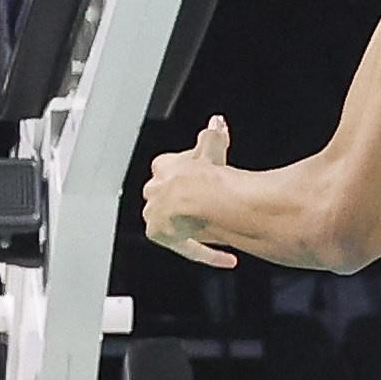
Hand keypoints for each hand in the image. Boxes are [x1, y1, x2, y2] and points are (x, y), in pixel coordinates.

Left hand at [142, 116, 239, 269]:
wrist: (201, 199)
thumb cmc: (207, 173)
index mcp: (163, 166)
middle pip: (166, 195)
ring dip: (191, 225)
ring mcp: (155, 214)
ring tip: (213, 227)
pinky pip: (185, 245)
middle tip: (208, 205)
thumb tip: (216, 121)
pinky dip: (207, 251)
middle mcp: (154, 190)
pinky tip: (226, 258)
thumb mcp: (213, 148)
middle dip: (185, 201)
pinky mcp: (160, 235)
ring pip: (172, 221)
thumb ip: (213, 134)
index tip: (203, 177)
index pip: (169, 168)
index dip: (189, 173)